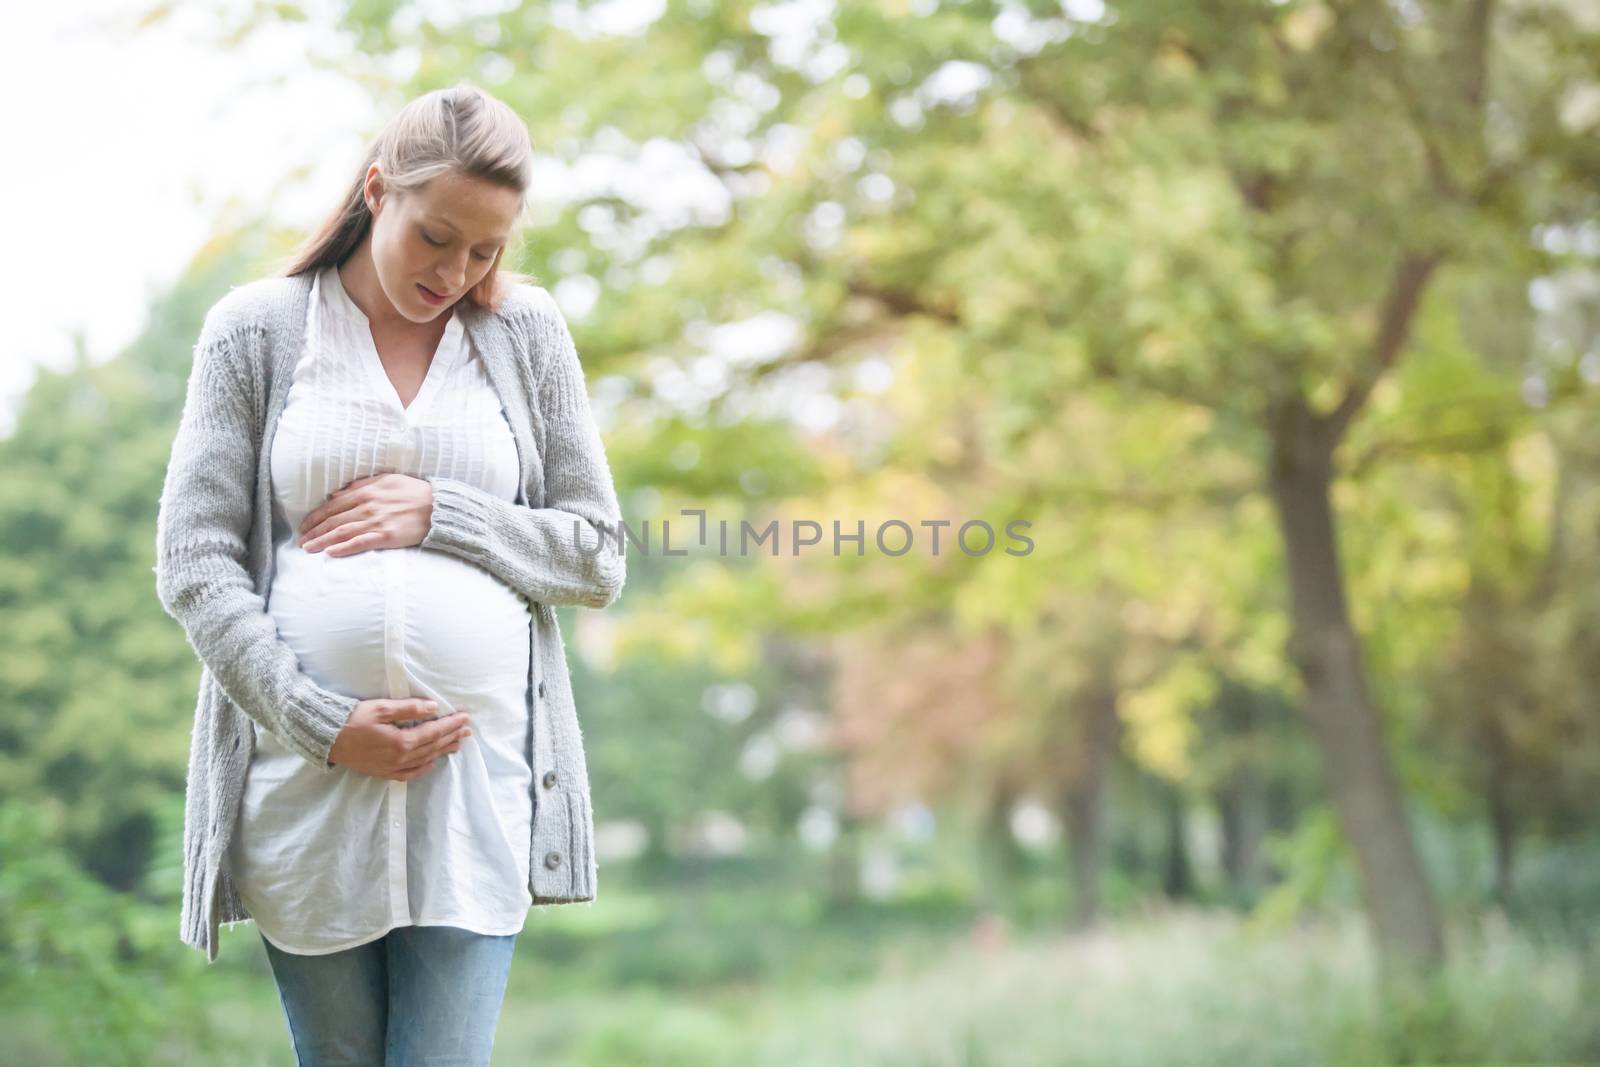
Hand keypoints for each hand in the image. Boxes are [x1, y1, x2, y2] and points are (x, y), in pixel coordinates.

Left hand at [299, 473, 433, 555]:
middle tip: (301, 541)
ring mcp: (376, 522)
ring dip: (322, 541)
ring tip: (308, 549)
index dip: (316, 517)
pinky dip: (344, 548)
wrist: (439, 506)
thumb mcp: (388, 479)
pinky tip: (331, 553)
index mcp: (366, 492)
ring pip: (342, 532)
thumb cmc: (415, 492)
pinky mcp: (386, 536)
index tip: (304, 526)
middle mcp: (367, 507)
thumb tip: (338, 493)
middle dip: (314, 531)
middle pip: (333, 521)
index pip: (333, 506)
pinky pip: (361, 543)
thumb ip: (361, 485)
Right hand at [328, 698, 472, 780]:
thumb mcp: (381, 708)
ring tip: (457, 744)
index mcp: (402, 741)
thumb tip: (433, 707)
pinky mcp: (382, 772)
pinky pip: (409, 774)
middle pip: (433, 747)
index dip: (451, 725)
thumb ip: (409, 708)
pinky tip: (431, 763)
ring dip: (442, 751)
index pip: (434, 732)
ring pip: (424, 760)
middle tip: (467, 731)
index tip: (465, 718)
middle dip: (452, 737)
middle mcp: (400, 758)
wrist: (326, 738)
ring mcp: (392, 767)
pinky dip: (423, 768)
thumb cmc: (352, 719)